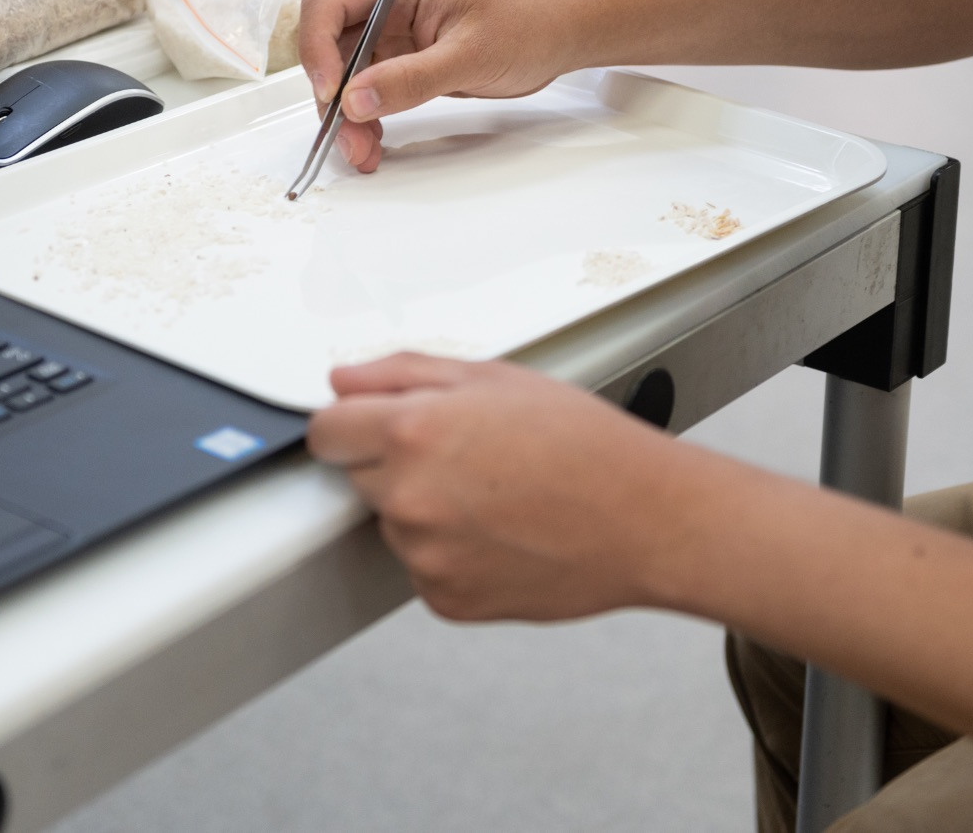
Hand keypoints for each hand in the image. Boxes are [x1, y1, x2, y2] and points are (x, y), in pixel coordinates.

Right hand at [295, 0, 584, 172]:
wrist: (563, 34)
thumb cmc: (528, 22)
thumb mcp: (469, 54)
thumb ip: (411, 78)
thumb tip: (355, 100)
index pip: (328, 5)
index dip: (317, 49)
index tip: (331, 93)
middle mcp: (388, 5)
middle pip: (330, 47)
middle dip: (332, 95)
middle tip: (347, 138)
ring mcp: (395, 35)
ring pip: (347, 76)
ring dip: (347, 116)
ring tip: (363, 152)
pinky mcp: (406, 63)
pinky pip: (370, 91)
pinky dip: (367, 119)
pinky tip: (374, 144)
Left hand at [307, 354, 693, 620]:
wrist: (646, 520)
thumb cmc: (588, 446)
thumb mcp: (497, 378)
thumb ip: (405, 373)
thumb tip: (344, 382)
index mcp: (414, 431)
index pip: (326, 431)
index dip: (351, 423)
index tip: (371, 426)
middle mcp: (410, 497)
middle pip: (360, 477)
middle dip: (396, 463)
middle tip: (468, 457)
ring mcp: (425, 555)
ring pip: (395, 524)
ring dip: (425, 511)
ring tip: (497, 496)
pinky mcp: (445, 598)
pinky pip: (424, 568)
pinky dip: (451, 554)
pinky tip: (502, 534)